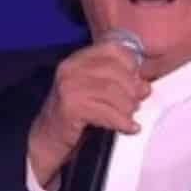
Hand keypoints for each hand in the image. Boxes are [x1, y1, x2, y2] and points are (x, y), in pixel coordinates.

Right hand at [27, 41, 149, 186]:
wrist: (45, 141)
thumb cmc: (74, 117)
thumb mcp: (96, 94)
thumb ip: (119, 85)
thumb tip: (145, 87)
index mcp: (77, 60)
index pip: (114, 49)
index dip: (131, 65)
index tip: (136, 82)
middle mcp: (71, 68)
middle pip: (117, 72)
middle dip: (132, 91)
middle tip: (135, 106)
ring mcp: (68, 87)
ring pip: (114, 92)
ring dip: (128, 108)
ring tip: (129, 118)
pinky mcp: (70, 107)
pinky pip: (107, 112)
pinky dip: (122, 122)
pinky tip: (128, 128)